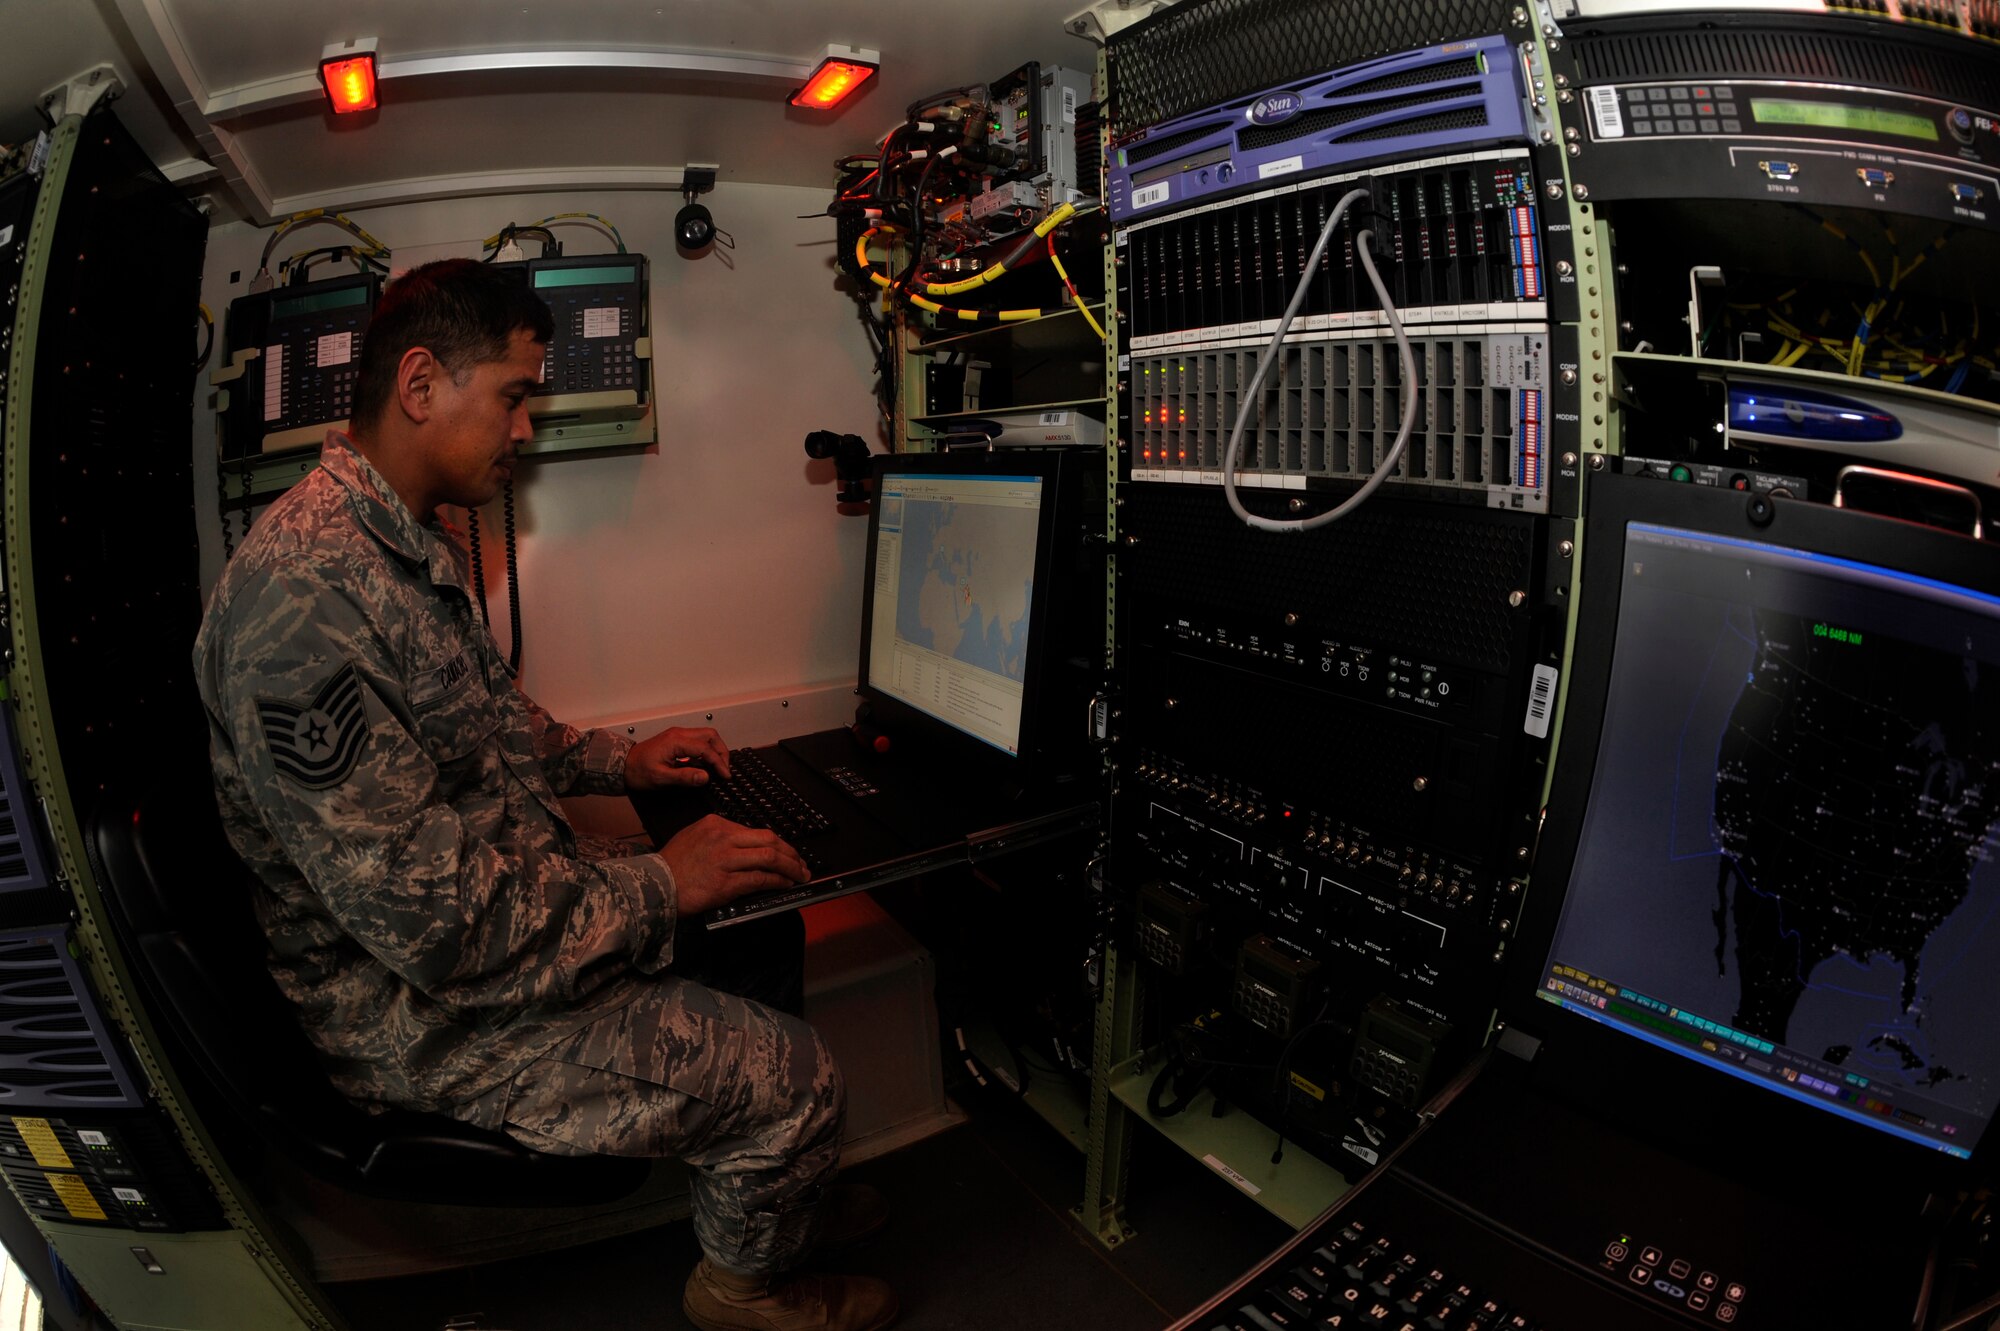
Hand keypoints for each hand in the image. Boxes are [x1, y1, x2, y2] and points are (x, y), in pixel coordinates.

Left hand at [626, 726, 731, 790]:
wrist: (621, 765)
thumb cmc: (637, 771)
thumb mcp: (661, 778)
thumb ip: (685, 777)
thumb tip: (706, 777)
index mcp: (676, 741)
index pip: (705, 748)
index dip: (718, 763)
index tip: (725, 776)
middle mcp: (678, 734)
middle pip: (710, 735)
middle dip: (721, 752)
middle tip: (725, 769)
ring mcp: (677, 735)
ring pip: (706, 736)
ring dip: (715, 749)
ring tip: (718, 767)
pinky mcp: (676, 739)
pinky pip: (697, 740)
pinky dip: (707, 750)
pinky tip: (706, 763)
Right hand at [661, 815, 811, 915]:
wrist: (654, 885)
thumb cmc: (672, 866)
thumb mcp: (693, 837)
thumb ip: (719, 838)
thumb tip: (745, 849)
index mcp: (716, 824)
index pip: (756, 831)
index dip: (777, 843)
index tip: (786, 851)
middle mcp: (723, 837)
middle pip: (769, 840)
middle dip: (790, 853)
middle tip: (801, 863)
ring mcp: (726, 859)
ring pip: (770, 857)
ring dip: (790, 868)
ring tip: (800, 875)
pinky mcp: (726, 881)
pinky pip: (760, 878)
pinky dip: (777, 881)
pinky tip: (785, 884)